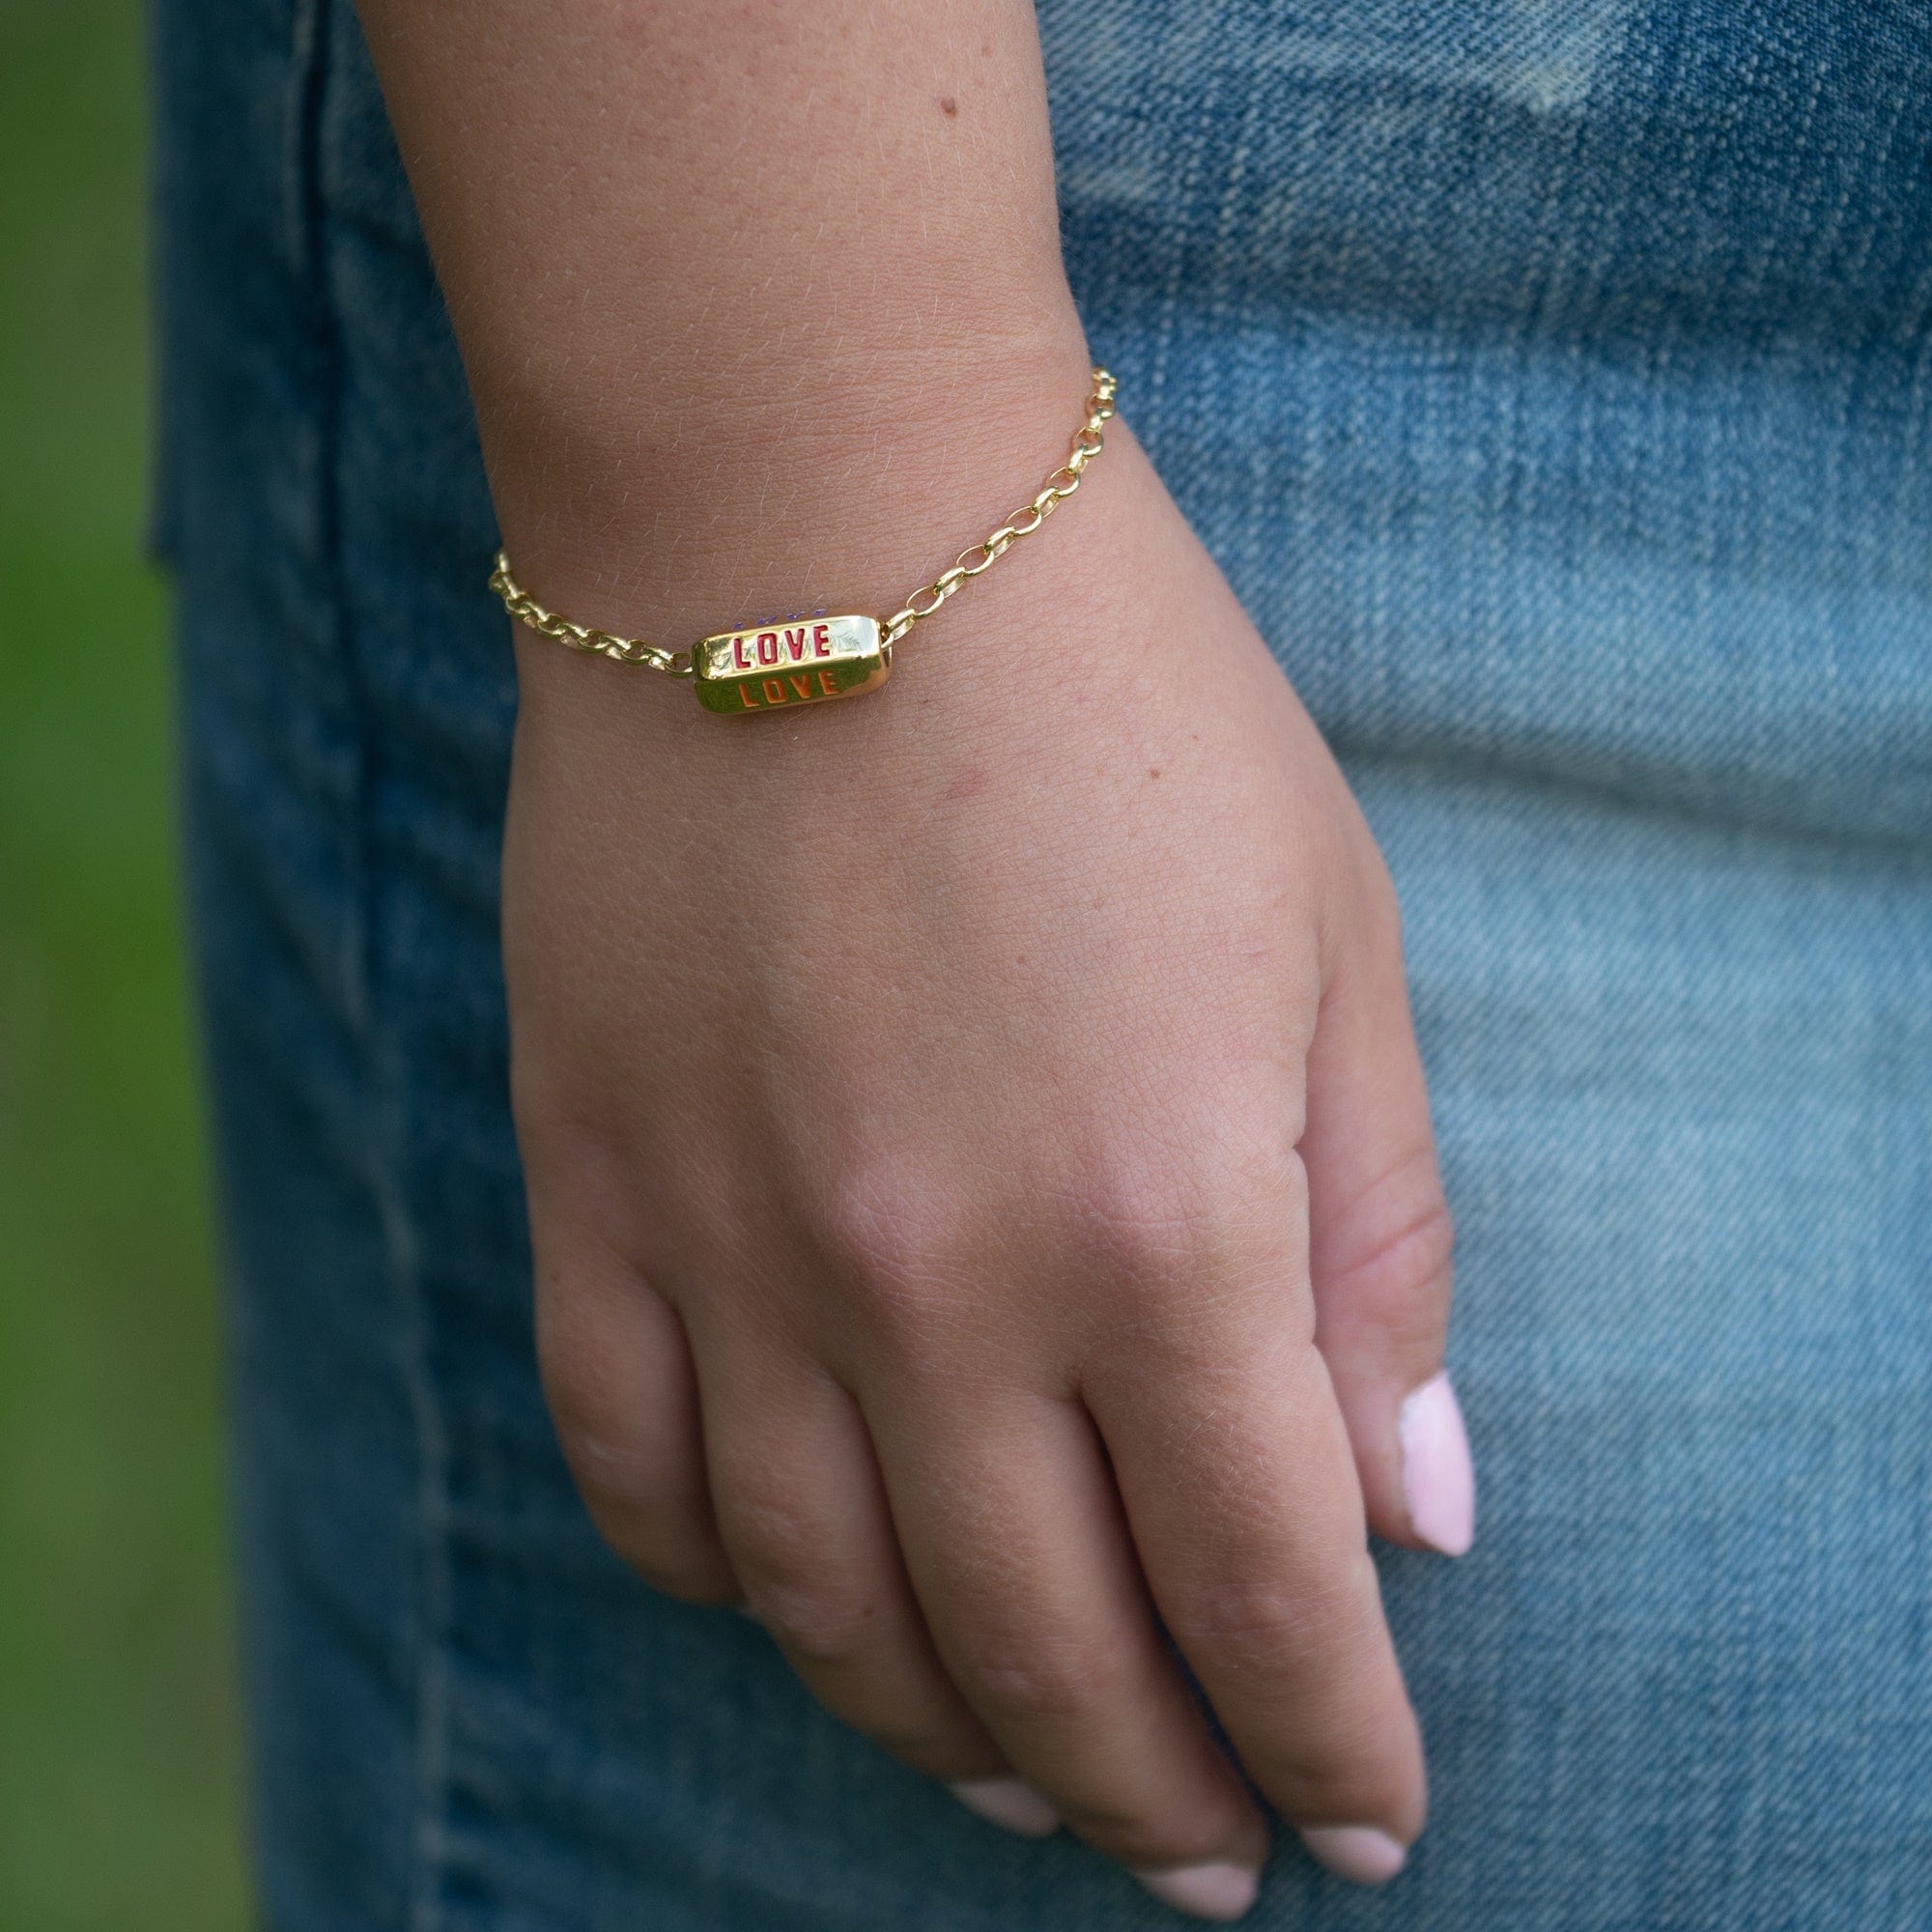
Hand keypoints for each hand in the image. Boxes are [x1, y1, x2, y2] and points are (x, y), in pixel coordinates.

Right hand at [505, 418, 1472, 1918]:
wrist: (816, 514)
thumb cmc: (1118, 703)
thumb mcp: (1334, 944)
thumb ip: (1378, 1242)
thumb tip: (1414, 1508)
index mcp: (1161, 1222)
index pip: (1267, 1590)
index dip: (1332, 1738)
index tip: (1363, 1815)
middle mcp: (937, 1286)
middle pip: (1047, 1649)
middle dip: (1151, 1788)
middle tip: (1199, 1853)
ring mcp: (737, 1248)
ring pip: (827, 1608)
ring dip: (939, 1730)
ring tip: (1018, 1775)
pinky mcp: (595, 1183)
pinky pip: (631, 1468)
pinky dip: (718, 1583)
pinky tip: (796, 1607)